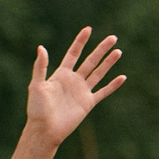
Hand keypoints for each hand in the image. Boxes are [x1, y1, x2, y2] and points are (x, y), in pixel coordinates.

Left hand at [26, 28, 125, 144]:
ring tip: (118, 51)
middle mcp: (73, 80)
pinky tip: (122, 77)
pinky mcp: (88, 103)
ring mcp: (82, 91)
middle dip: (101, 49)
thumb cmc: (37, 108)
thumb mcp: (36, 85)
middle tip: (113, 38)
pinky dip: (112, 85)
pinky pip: (103, 92)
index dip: (81, 41)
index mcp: (61, 74)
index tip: (88, 29)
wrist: (45, 129)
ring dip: (109, 63)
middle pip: (90, 60)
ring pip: (98, 73)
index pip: (74, 53)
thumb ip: (40, 67)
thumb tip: (41, 48)